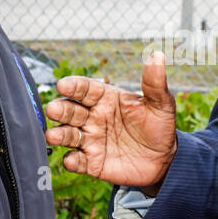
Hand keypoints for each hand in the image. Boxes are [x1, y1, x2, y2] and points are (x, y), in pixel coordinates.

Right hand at [45, 51, 177, 192]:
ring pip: (68, 135)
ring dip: (59, 134)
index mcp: (105, 99)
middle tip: (53, 110)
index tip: (63, 85)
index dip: (73, 86)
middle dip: (60, 110)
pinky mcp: (92, 162)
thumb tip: (158, 55)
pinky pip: (77, 161)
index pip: (85, 89)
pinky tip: (72, 160)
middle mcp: (93, 117)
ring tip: (53, 135)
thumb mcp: (161, 104)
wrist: (164, 159)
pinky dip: (71, 161)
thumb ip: (154, 83)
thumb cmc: (159, 126)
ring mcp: (90, 140)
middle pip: (70, 110)